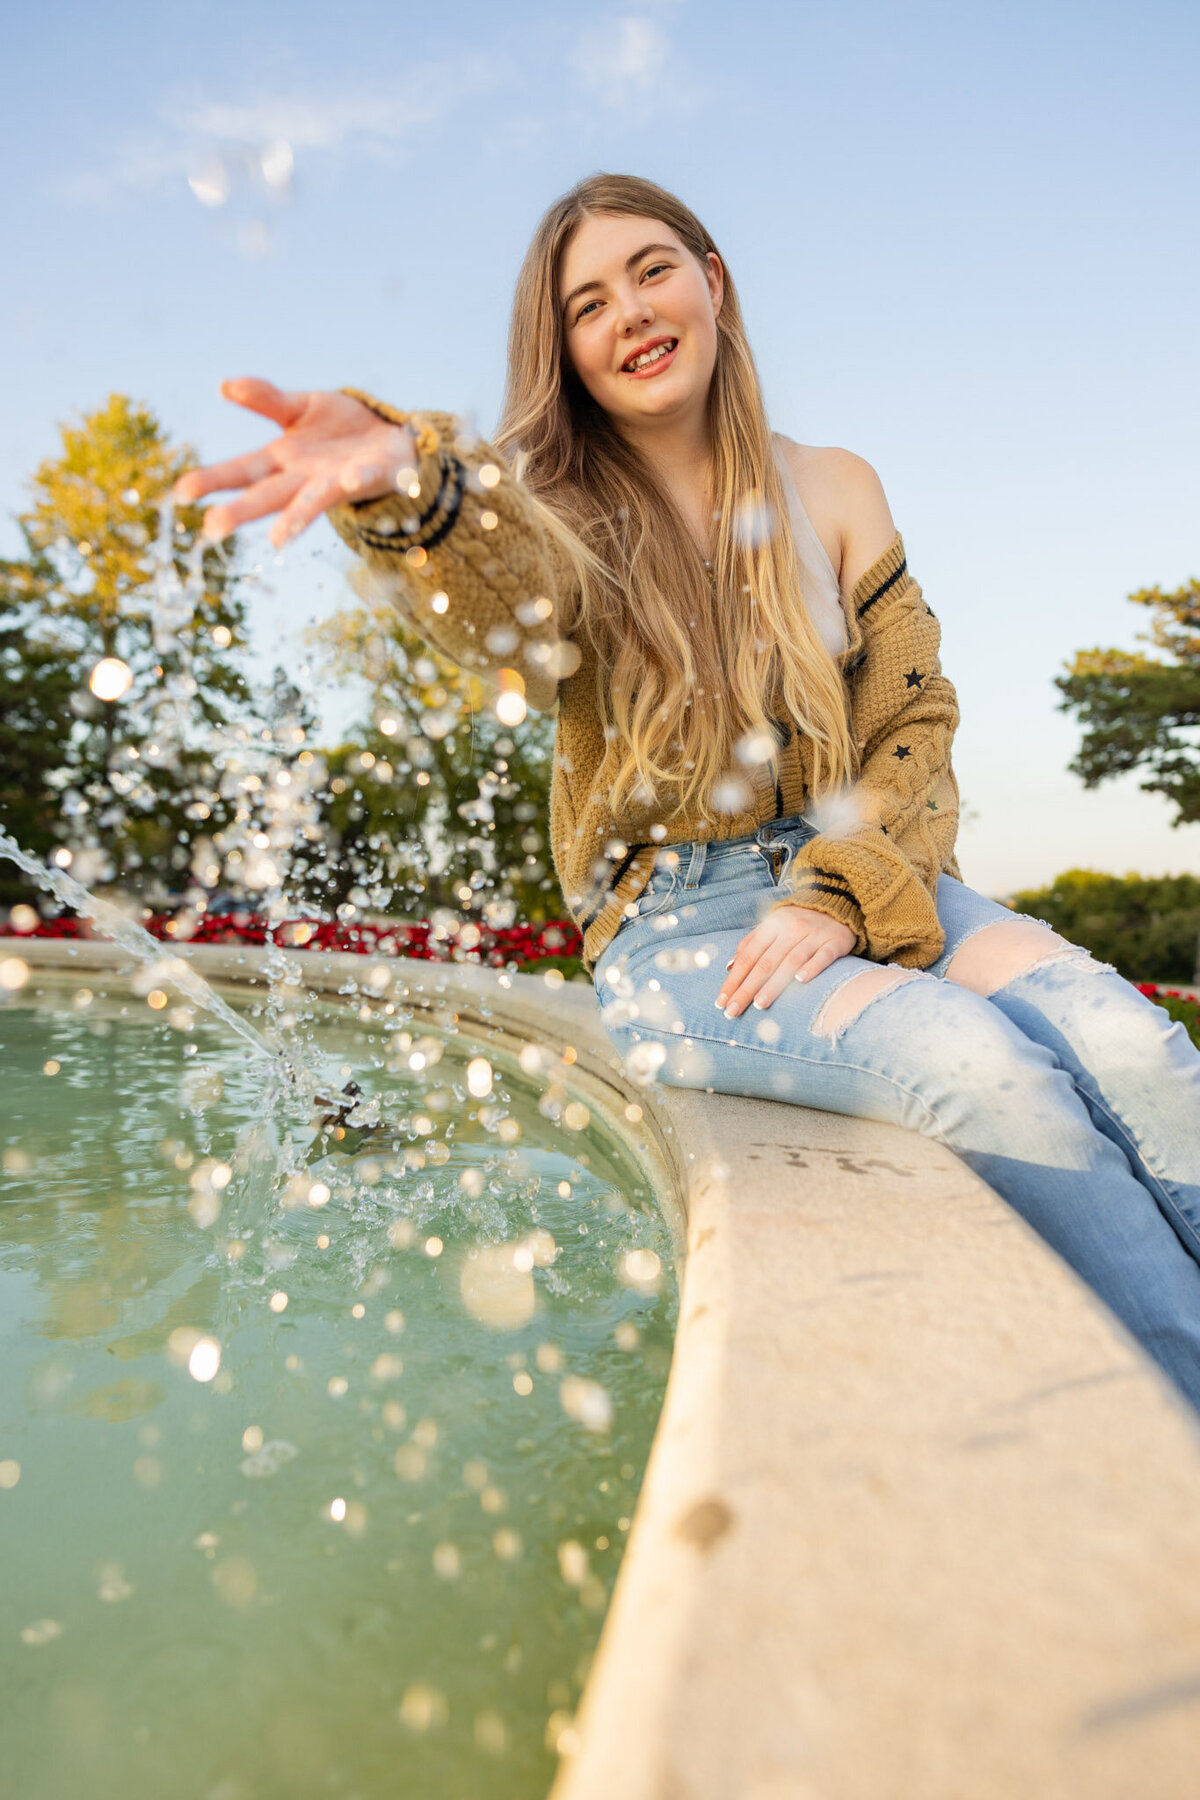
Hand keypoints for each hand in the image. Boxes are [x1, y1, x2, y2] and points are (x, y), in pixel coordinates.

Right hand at [171, 377, 418, 549]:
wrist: (391, 438)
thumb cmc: (340, 430)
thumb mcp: (300, 407)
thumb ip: (266, 399)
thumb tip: (224, 385)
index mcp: (284, 460)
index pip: (242, 471)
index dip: (213, 480)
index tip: (181, 492)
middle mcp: (305, 479)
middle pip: (269, 495)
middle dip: (242, 512)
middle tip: (213, 528)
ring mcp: (337, 482)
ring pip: (314, 501)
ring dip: (297, 517)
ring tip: (278, 538)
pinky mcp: (372, 475)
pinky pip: (365, 477)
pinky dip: (358, 478)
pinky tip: (350, 478)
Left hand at [715, 906, 856, 1015]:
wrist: (837, 906)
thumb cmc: (797, 923)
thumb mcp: (772, 926)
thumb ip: (750, 944)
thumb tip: (729, 967)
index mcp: (772, 925)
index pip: (748, 956)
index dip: (733, 979)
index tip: (721, 1002)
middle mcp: (791, 928)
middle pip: (766, 962)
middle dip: (747, 988)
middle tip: (733, 1011)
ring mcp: (814, 935)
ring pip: (791, 961)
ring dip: (774, 984)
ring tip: (759, 1004)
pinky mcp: (835, 942)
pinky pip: (823, 956)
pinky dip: (812, 967)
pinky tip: (800, 981)